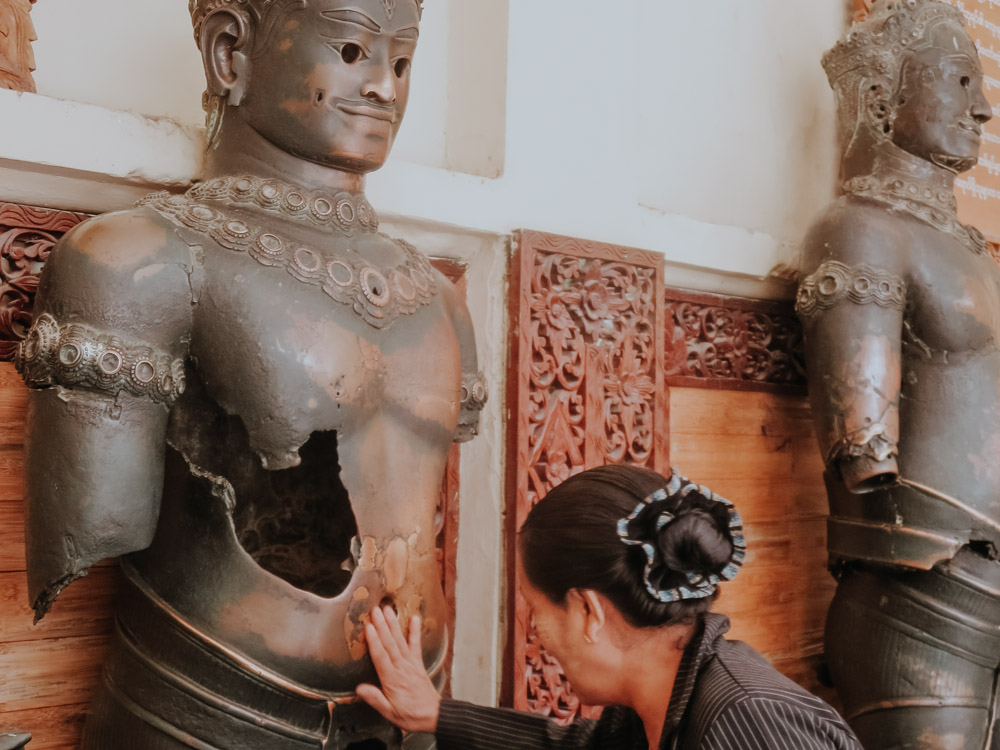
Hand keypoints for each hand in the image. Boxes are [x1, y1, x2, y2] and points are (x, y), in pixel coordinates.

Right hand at [356, 605, 441, 733]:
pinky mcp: (418, 663)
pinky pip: (416, 645)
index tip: (369, 627)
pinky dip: (415, 631)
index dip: (374, 641)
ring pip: (400, 641)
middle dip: (382, 626)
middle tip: (375, 610)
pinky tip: (415, 619)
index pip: (381, 657)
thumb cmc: (410, 715)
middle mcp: (401, 668)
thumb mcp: (389, 712)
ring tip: (387, 610)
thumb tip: (360, 688)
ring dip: (393, 625)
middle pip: (389, 644)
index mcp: (392, 679)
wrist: (433, 715)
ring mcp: (410, 663)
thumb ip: (375, 699)